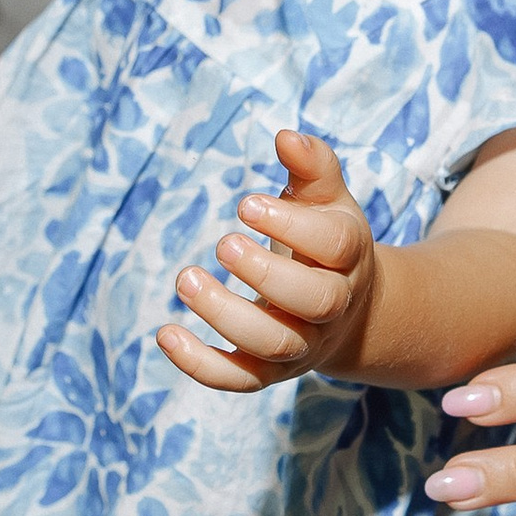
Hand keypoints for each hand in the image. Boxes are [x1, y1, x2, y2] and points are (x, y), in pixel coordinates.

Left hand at [158, 128, 377, 396]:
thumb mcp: (327, 199)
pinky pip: (240, 379)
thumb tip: (286, 135)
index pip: (334, 246)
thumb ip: (312, 165)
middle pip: (314, 301)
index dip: (292, 226)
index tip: (244, 204)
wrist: (350, 312)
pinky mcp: (270, 371)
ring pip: (274, 343)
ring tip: (186, 278)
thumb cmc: (326, 241)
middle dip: (266, 274)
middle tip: (223, 242)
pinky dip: (202, 366)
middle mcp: (333, 306)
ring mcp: (303, 343)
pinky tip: (165, 334)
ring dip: (227, 316)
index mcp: (350, 257)